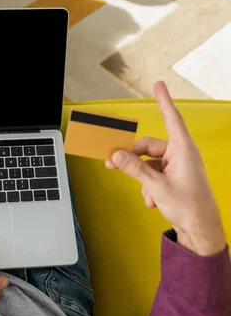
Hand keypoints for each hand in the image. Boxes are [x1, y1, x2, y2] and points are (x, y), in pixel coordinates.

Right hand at [106, 81, 225, 256]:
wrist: (201, 232)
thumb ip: (135, 169)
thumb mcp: (157, 187)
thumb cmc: (189, 207)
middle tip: (113, 163)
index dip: (164, 100)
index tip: (159, 84)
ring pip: (150, 162)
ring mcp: (179, 166)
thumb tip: (117, 155)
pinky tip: (153, 201)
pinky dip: (150, 185)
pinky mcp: (176, 177)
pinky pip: (155, 173)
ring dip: (143, 177)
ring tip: (145, 194)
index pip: (172, 118)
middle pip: (149, 146)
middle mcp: (181, 154)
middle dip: (132, 157)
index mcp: (183, 150)